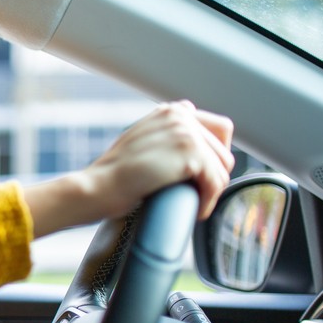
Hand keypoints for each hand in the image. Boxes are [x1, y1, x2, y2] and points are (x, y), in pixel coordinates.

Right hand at [83, 100, 233, 219]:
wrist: (97, 186)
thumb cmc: (113, 175)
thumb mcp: (141, 143)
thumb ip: (165, 137)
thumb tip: (189, 151)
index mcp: (170, 111)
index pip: (217, 128)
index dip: (214, 155)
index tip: (202, 176)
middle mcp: (180, 114)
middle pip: (224, 149)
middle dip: (214, 176)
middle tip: (198, 195)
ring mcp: (186, 131)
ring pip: (223, 167)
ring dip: (212, 191)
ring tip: (195, 204)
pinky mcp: (190, 152)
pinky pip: (217, 182)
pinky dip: (209, 201)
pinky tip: (196, 211)